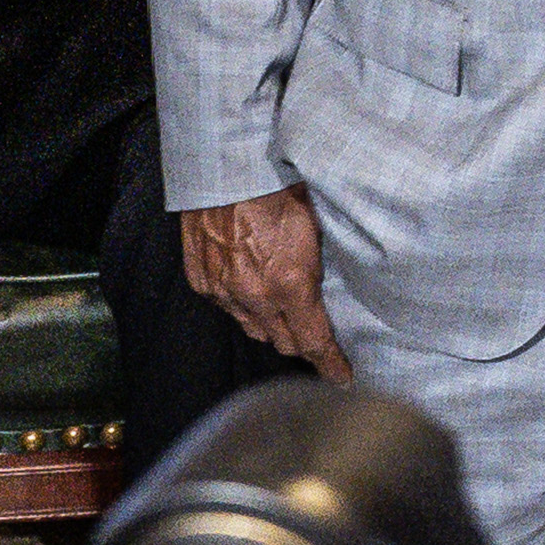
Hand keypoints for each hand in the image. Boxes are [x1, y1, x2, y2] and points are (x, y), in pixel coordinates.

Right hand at [175, 189, 347, 380]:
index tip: (342, 377)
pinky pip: (226, 307)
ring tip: (281, 308)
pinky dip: (240, 303)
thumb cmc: (279, 188)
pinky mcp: (202, 280)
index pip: (314, 343)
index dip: (330, 364)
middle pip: (284, 343)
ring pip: (253, 329)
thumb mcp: (317, 229)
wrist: (227, 167)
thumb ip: (320, 270)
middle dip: (301, 342)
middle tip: (314, 334)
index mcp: (291, 284)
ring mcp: (225, 291)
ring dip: (270, 324)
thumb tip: (329, 293)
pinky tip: (249, 285)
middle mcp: (256, 296)